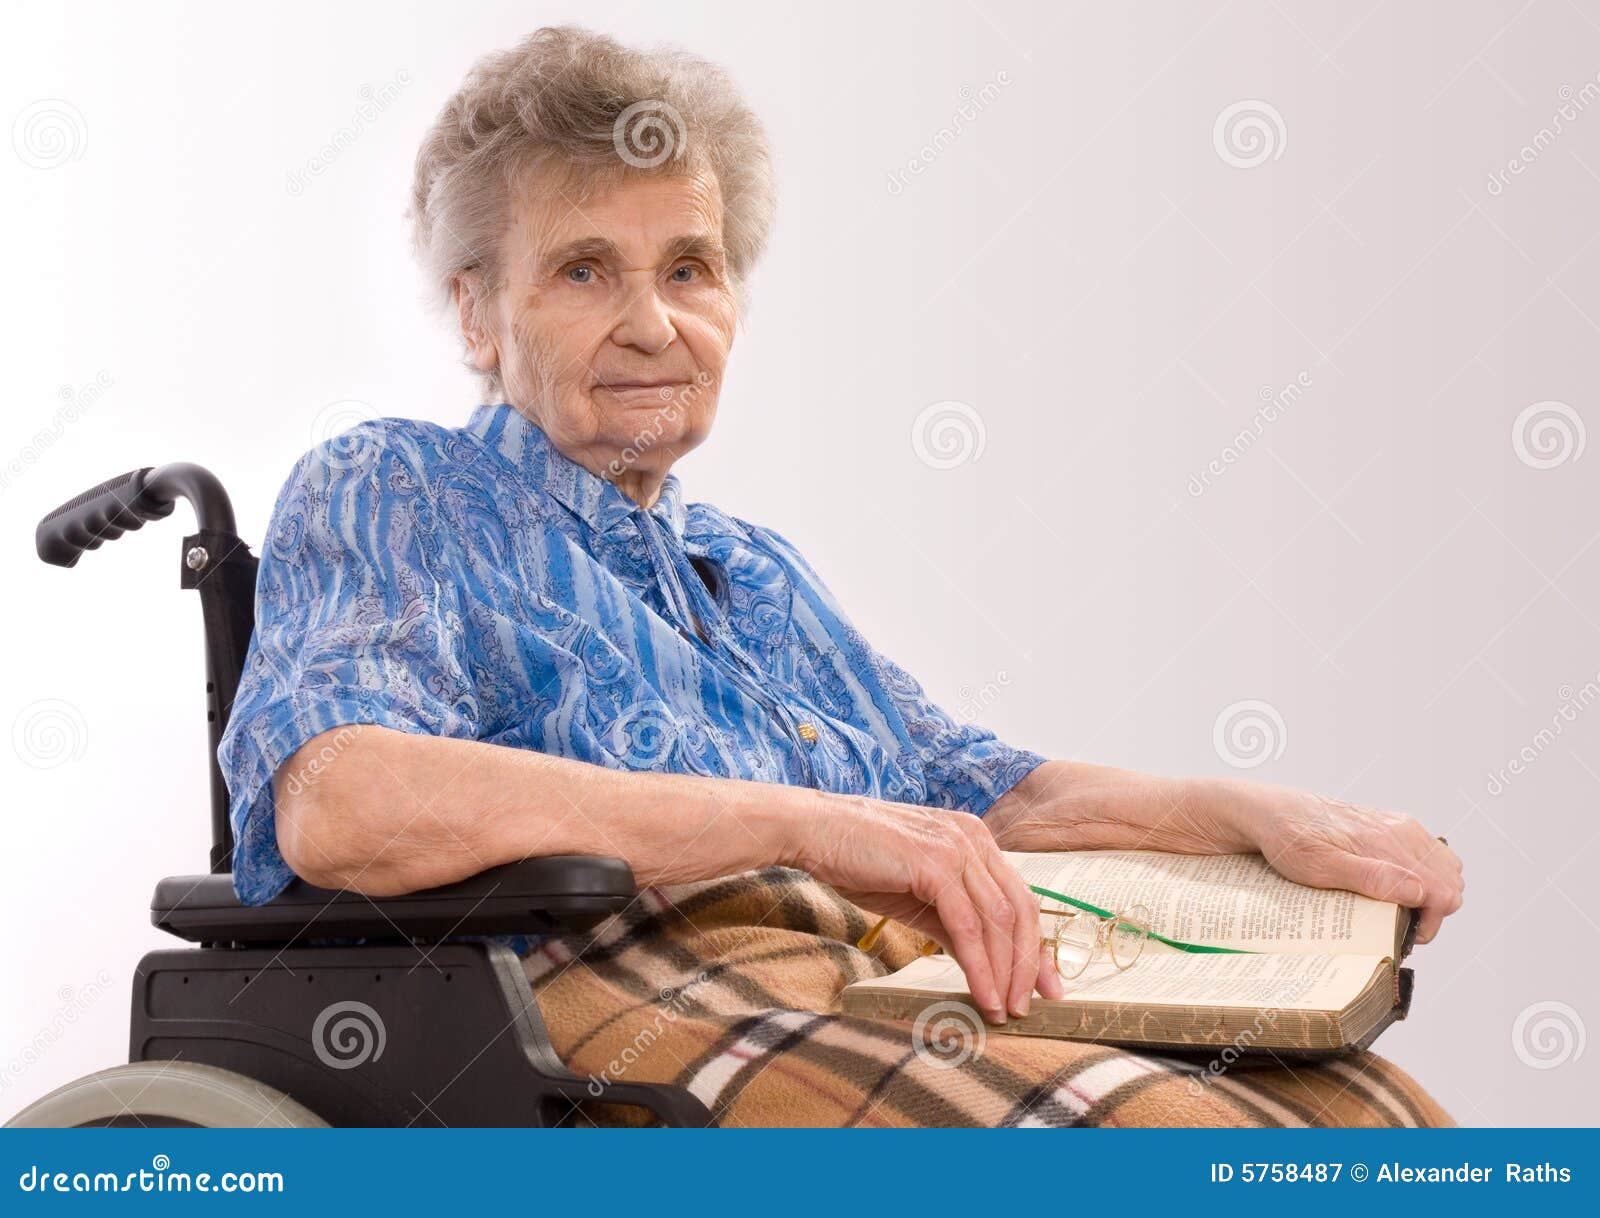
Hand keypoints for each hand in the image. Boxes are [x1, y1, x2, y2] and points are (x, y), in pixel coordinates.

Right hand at [789, 794, 1064, 1022]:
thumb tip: (981, 963)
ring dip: (1007, 972)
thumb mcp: (917, 895)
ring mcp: (957, 848)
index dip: (1034, 943)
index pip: (1020, 895)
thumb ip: (953, 921)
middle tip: (1030, 1005)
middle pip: (1021, 908)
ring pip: (1000, 920)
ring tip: (1005, 1009)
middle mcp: (974, 838)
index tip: (1043, 984)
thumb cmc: (859, 861)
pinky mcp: (935, 865)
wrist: (813, 832)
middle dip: (1029, 962)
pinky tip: (983, 995)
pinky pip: (969, 925)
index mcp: (974, 839)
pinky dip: (981, 966)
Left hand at [1222, 781, 1464, 942]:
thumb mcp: (1320, 866)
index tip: (1403, 934)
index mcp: (1391, 842)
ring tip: (1398, 908)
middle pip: (1450, 883)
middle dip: (1433, 911)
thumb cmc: (1288, 838)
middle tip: (1399, 925)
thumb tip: (1418, 892)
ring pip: (1443, 869)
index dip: (1430, 923)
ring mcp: (1398, 826)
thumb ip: (1371, 878)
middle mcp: (1402, 831)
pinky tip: (1395, 887)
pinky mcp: (1389, 826)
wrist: (1267, 811)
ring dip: (1431, 893)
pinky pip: (1425, 855)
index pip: (1444, 892)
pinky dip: (1422, 876)